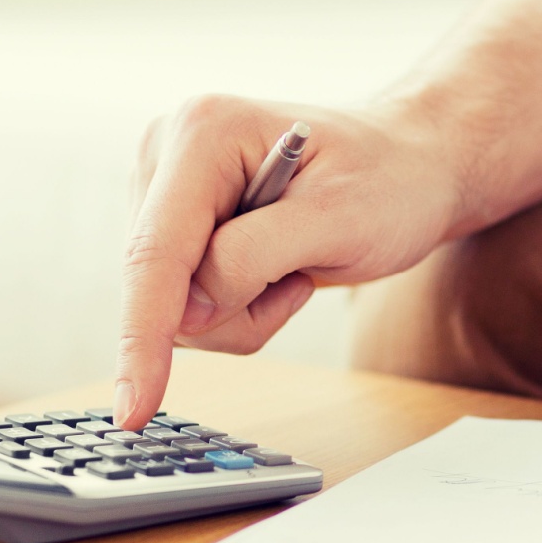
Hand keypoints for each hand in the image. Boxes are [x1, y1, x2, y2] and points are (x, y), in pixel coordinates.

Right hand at [115, 95, 458, 428]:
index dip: (141, 336)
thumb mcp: (338, 220)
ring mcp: (164, 191)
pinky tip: (277, 267)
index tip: (134, 410)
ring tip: (295, 266)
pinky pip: (186, 305)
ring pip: (171, 307)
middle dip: (232, 310)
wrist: (407, 167)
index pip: (154, 252)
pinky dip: (238, 307)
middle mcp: (167, 154)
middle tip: (301, 277)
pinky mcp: (173, 227)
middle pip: (159, 287)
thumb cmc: (387, 182)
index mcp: (202, 132)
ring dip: (241, 311)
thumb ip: (254, 258)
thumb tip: (187, 310)